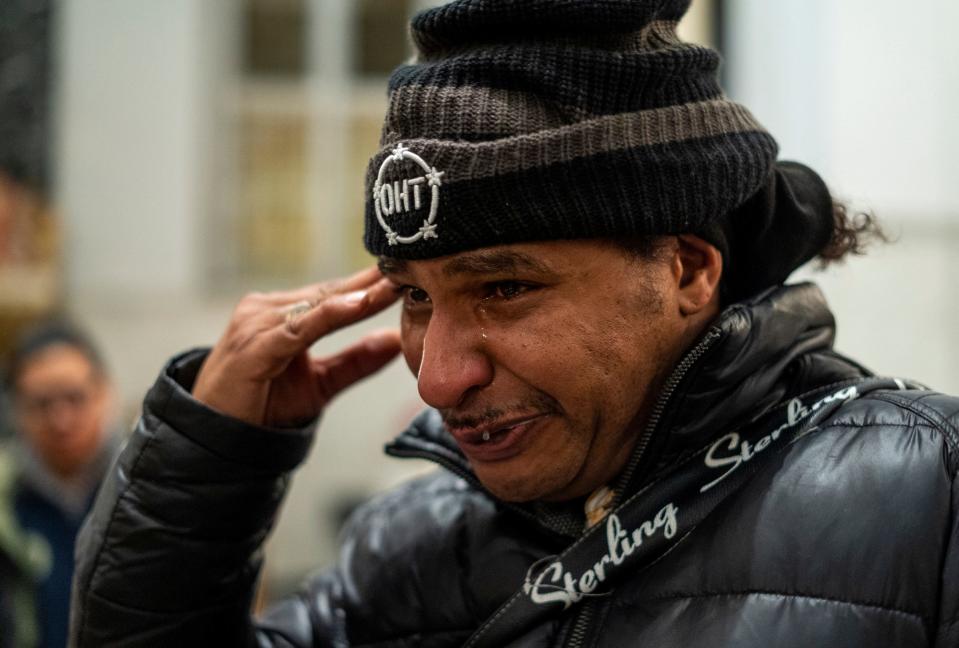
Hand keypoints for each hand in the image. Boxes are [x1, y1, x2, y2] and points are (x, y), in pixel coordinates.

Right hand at [192, 267, 400, 426]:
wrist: (217, 438)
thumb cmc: (262, 405)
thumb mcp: (321, 382)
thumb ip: (356, 362)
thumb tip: (395, 342)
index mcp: (282, 313)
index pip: (335, 293)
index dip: (371, 285)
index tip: (410, 272)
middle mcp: (266, 309)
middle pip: (329, 292)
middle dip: (370, 282)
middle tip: (411, 265)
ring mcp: (256, 324)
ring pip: (317, 305)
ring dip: (357, 296)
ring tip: (392, 285)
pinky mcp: (253, 346)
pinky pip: (298, 328)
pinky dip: (328, 316)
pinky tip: (355, 305)